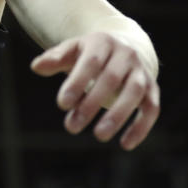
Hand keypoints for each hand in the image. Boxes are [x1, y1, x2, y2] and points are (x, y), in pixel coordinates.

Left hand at [31, 31, 159, 149]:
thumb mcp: (71, 51)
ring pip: (134, 93)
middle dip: (90, 104)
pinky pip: (151, 109)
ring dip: (117, 116)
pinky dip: (141, 127)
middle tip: (71, 127)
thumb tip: (35, 67)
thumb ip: (54, 59)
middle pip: (110, 79)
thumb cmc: (88, 53)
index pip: (90, 63)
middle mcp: (125, 55)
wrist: (123, 46)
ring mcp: (141, 71)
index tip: (62, 105)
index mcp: (102, 42)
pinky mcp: (153, 89)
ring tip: (98, 136)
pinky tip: (125, 144)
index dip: (77, 83)